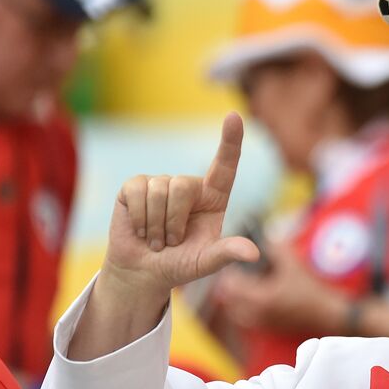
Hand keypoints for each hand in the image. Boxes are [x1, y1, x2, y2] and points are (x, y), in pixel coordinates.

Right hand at [103, 114, 259, 302]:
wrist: (145, 272)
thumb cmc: (181, 265)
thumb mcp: (206, 262)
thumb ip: (227, 253)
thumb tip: (253, 253)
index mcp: (213, 198)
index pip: (226, 165)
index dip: (231, 141)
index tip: (234, 116)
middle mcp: (189, 186)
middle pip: (182, 185)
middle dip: (173, 221)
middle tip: (170, 243)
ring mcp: (161, 183)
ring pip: (159, 190)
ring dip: (156, 225)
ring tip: (156, 240)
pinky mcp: (134, 187)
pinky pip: (137, 191)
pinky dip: (139, 218)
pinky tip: (140, 230)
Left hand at [215, 239, 352, 333]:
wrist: (328, 314)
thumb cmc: (312, 290)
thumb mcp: (295, 264)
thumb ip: (277, 248)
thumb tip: (264, 239)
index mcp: (260, 298)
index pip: (230, 285)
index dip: (230, 271)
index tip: (235, 262)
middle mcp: (256, 314)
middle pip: (227, 299)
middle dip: (230, 285)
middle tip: (237, 272)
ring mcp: (261, 323)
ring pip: (235, 311)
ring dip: (235, 298)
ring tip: (244, 285)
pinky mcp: (267, 328)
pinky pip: (245, 319)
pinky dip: (244, 309)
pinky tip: (255, 298)